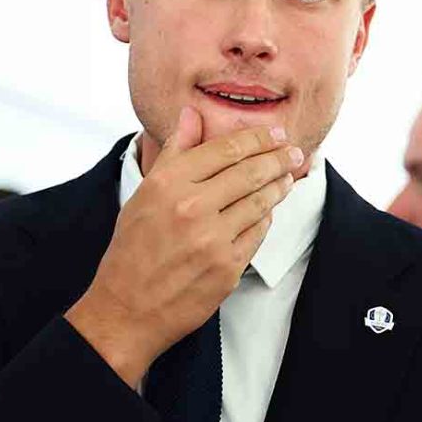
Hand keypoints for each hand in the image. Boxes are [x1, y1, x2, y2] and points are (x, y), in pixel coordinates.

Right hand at [64, 106, 302, 386]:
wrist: (127, 309)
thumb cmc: (133, 248)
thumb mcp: (145, 193)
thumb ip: (175, 151)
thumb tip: (193, 113)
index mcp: (168, 184)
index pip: (226, 149)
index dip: (257, 138)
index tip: (274, 133)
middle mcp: (191, 208)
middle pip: (251, 172)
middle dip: (279, 158)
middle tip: (294, 151)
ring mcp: (212, 239)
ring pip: (260, 202)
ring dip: (279, 186)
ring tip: (287, 177)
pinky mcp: (227, 267)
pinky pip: (258, 233)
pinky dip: (265, 218)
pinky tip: (267, 211)